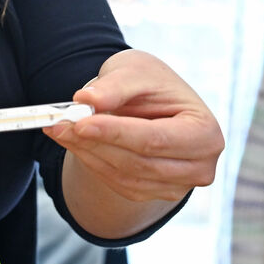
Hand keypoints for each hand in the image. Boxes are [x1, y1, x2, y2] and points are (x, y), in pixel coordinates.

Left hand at [44, 49, 223, 202]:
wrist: (151, 100)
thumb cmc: (149, 82)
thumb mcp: (134, 71)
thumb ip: (114, 86)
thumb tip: (86, 99)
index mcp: (205, 132)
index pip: (155, 139)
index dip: (117, 133)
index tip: (80, 122)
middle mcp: (199, 166)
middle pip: (139, 162)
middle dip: (95, 143)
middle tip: (58, 124)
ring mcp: (178, 185)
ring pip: (125, 176)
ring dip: (87, 153)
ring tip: (58, 129)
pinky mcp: (154, 192)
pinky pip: (118, 183)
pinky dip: (92, 163)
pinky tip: (74, 142)